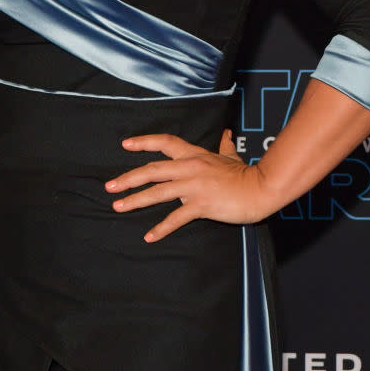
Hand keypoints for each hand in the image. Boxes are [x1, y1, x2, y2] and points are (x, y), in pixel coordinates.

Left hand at [104, 129, 265, 241]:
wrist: (260, 188)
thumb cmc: (245, 174)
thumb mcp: (230, 156)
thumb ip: (224, 145)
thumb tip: (226, 134)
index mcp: (194, 155)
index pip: (164, 142)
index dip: (144, 142)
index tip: (125, 145)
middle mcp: (189, 167)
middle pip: (152, 169)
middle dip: (128, 178)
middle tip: (110, 186)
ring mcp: (194, 186)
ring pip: (158, 192)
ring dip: (136, 200)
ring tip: (118, 206)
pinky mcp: (201, 204)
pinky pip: (176, 217)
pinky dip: (161, 228)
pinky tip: (149, 236)